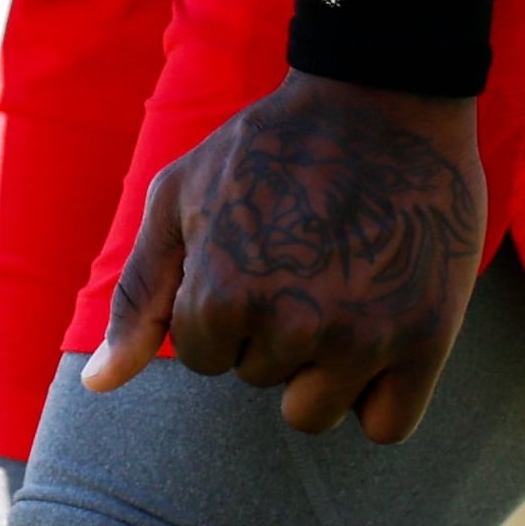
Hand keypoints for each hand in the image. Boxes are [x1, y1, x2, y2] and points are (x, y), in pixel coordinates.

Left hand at [81, 73, 484, 441]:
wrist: (378, 99)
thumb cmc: (267, 150)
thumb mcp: (180, 202)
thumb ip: (139, 298)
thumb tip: (96, 386)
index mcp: (219, 297)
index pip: (204, 357)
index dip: (224, 306)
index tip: (255, 252)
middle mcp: (290, 327)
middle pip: (261, 379)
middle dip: (271, 333)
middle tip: (303, 260)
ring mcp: (363, 338)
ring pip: (315, 411)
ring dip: (320, 369)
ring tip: (339, 290)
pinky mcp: (427, 341)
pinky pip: (387, 426)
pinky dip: (377, 396)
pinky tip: (378, 335)